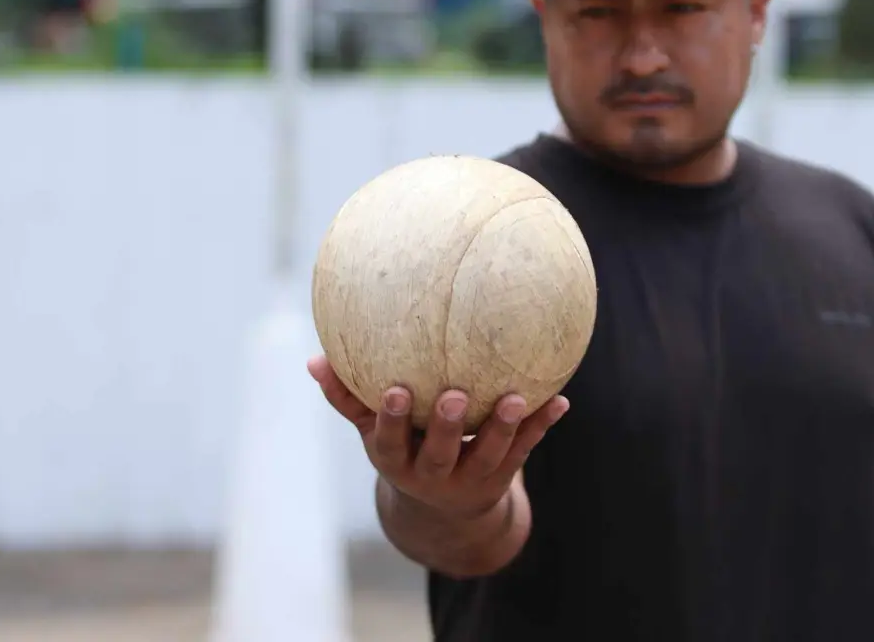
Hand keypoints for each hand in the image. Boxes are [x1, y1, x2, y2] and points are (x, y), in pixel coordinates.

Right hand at [307, 354, 568, 517]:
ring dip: (503, 427)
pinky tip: (559, 399)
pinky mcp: (502, 474)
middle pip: (439, 453)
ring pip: (488, 454)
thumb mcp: (373, 431)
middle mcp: (432, 473)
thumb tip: (313, 360)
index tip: (396, 389)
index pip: (390, 441)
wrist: (444, 514)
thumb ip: (347, 397)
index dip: (393, 419)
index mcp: (397, 459)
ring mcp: (470, 477)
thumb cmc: (402, 450)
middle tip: (454, 395)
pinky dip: (541, 425)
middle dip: (446, 427)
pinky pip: (524, 448)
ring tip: (517, 397)